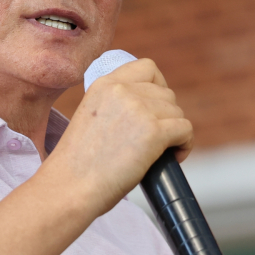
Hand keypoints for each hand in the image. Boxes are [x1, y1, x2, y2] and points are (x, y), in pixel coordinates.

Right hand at [42, 58, 192, 216]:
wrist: (70, 187)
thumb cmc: (78, 164)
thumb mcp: (91, 117)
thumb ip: (116, 105)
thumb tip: (149, 111)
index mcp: (104, 84)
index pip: (147, 67)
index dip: (159, 86)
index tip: (156, 107)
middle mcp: (122, 90)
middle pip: (166, 93)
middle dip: (166, 116)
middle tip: (157, 139)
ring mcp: (138, 109)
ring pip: (177, 112)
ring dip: (175, 131)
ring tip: (163, 152)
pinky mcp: (152, 132)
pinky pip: (185, 129)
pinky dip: (185, 144)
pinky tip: (174, 157)